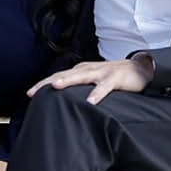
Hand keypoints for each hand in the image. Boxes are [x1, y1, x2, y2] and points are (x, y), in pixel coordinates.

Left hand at [27, 57, 153, 104]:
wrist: (141, 68)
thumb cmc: (114, 77)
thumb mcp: (94, 81)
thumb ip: (81, 88)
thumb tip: (64, 103)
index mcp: (82, 70)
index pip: (59, 76)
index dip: (44, 84)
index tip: (29, 94)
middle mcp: (89, 69)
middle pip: (65, 74)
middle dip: (48, 82)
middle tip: (33, 92)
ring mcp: (102, 72)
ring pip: (82, 76)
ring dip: (68, 81)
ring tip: (56, 87)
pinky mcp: (115, 78)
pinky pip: (105, 86)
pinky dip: (97, 93)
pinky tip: (90, 102)